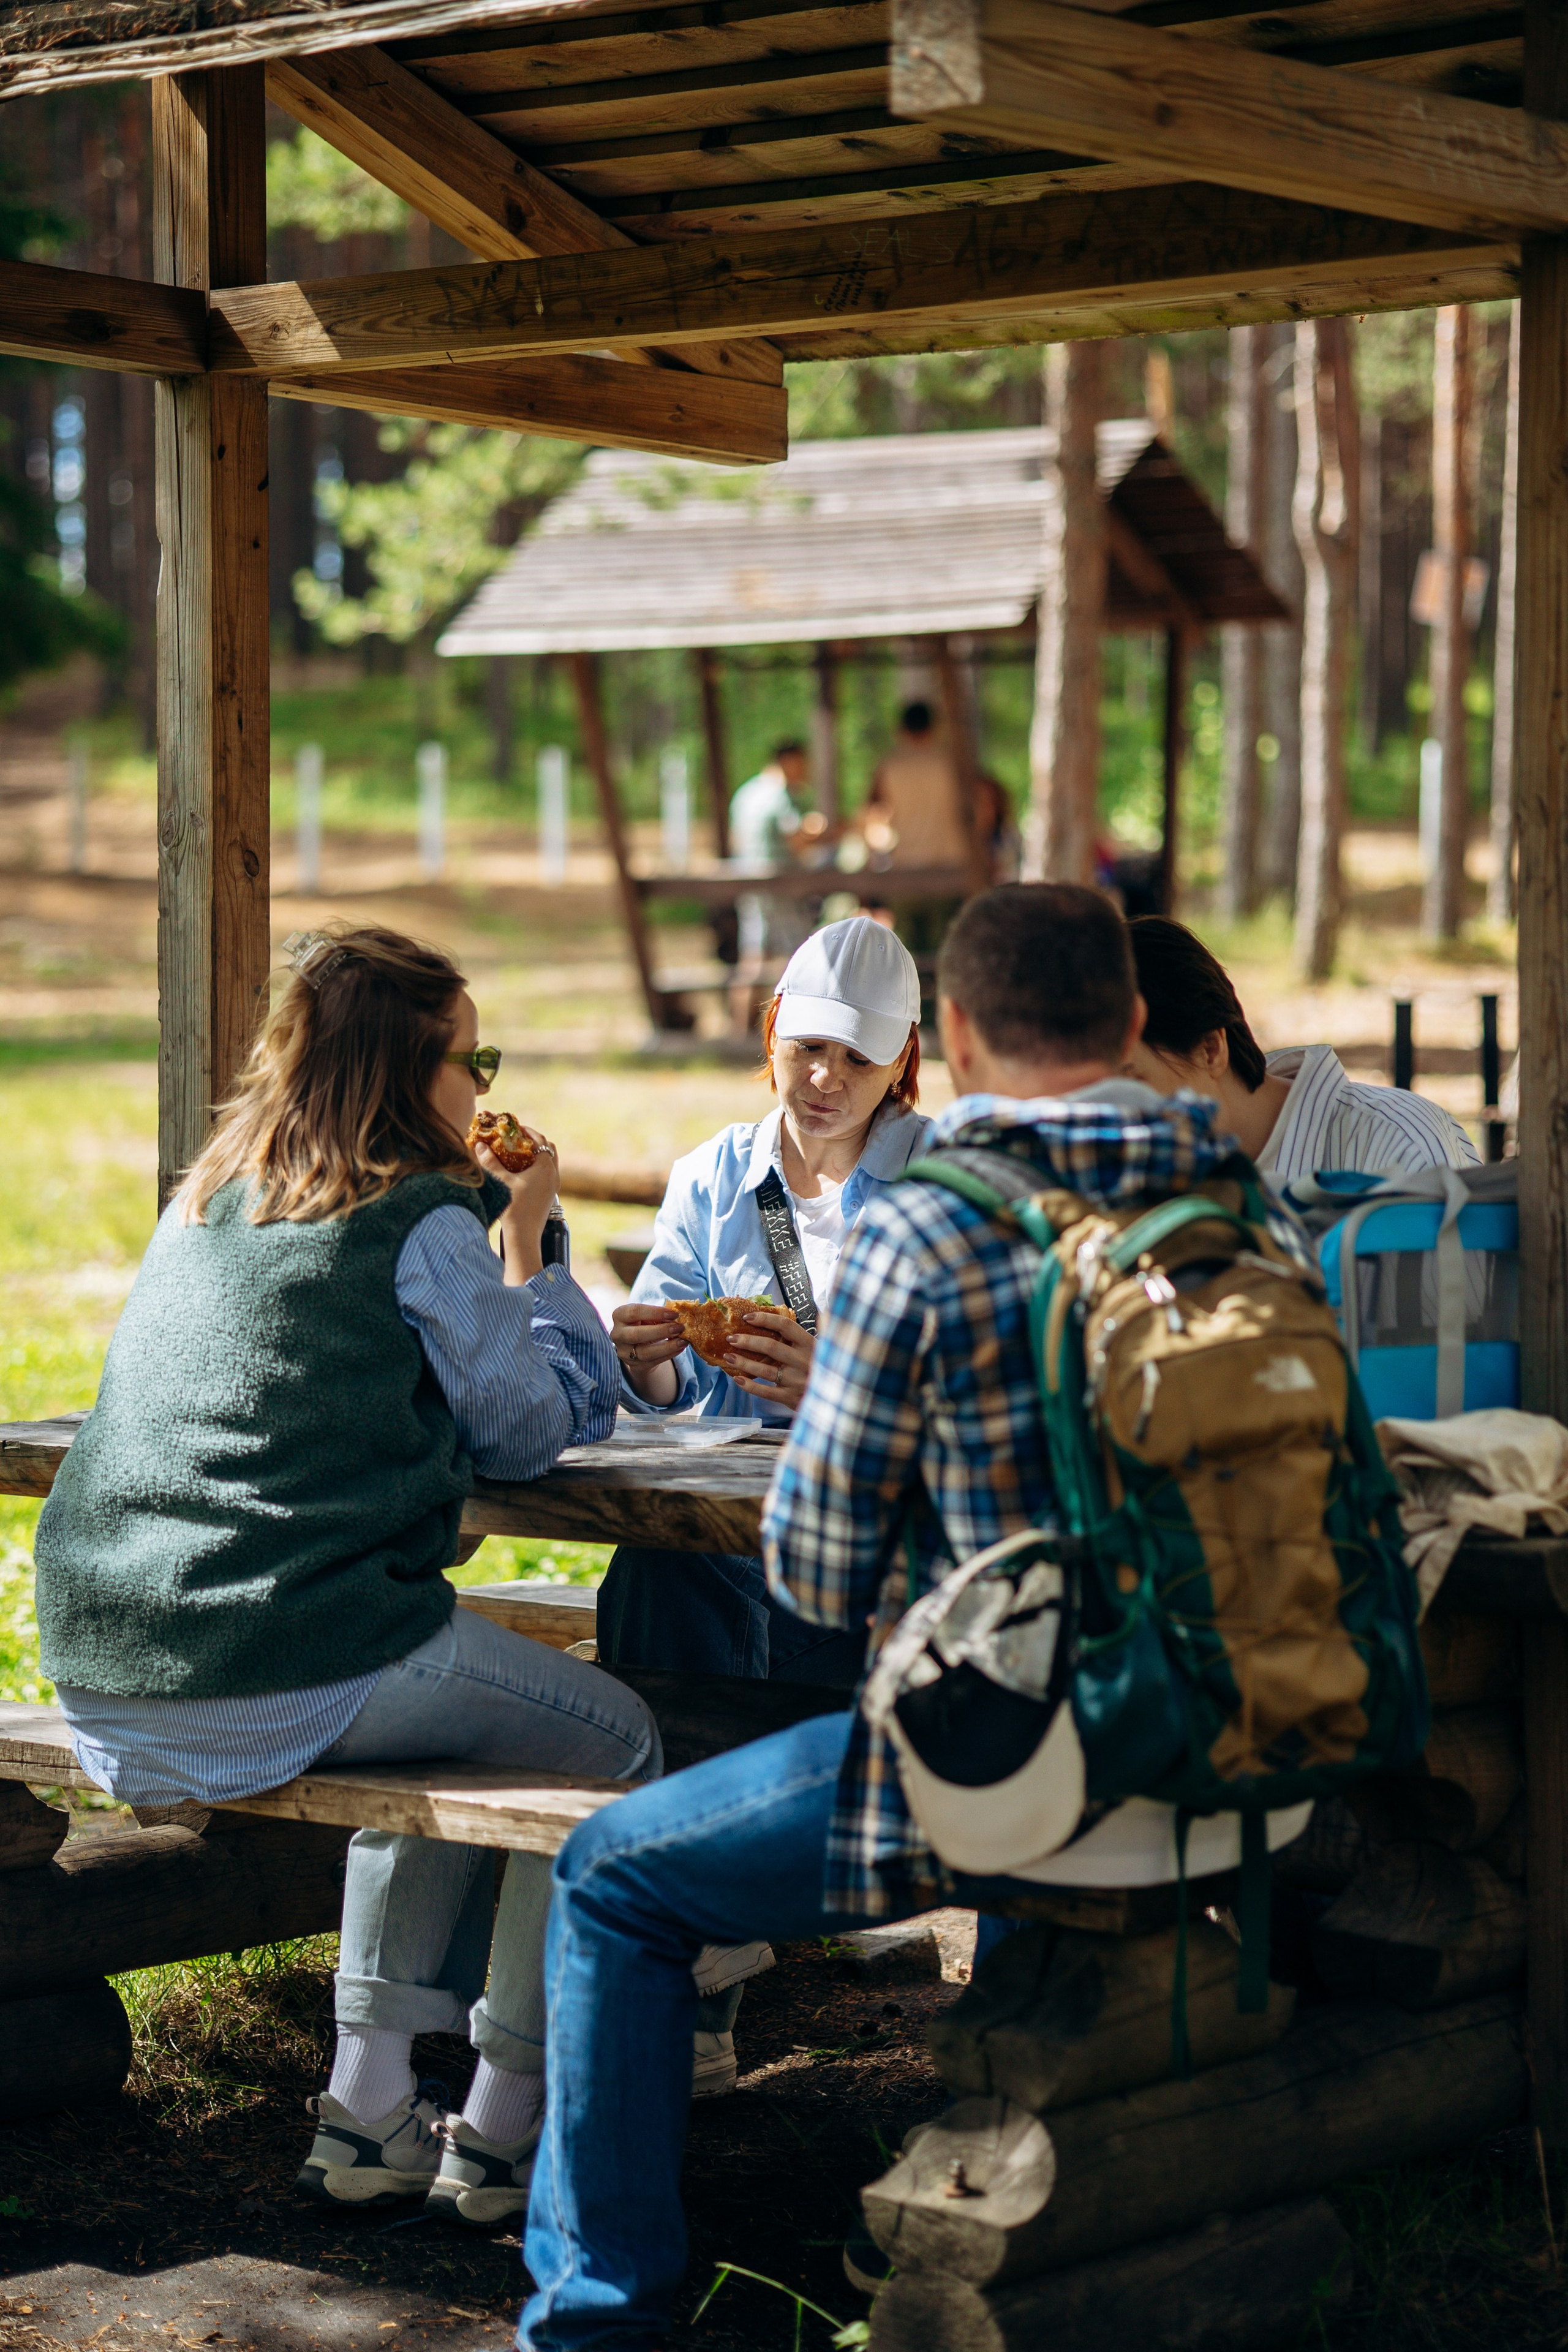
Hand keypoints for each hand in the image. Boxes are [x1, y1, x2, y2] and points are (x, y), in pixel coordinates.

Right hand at [474, 1125, 557, 1281]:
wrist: (524, 1235)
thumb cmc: (514, 1207)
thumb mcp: (501, 1181)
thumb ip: (490, 1162)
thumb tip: (479, 1145)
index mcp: (545, 1167)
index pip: (540, 1141)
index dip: (528, 1132)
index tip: (515, 1127)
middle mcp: (553, 1174)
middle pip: (549, 1149)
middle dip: (534, 1141)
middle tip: (518, 1139)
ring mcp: (553, 1186)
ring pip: (549, 1162)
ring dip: (537, 1155)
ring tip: (518, 1154)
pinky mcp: (549, 1195)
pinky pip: (547, 1174)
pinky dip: (537, 1167)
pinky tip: (521, 1172)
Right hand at [611, 1301, 684, 1404]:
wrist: (638, 1344)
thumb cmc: (645, 1323)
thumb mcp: (649, 1316)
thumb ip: (660, 1315)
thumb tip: (679, 1318)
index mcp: (620, 1315)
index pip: (634, 1312)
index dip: (655, 1312)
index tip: (674, 1314)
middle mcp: (617, 1334)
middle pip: (637, 1334)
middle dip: (660, 1331)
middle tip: (680, 1328)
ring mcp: (624, 1352)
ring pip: (645, 1352)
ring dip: (667, 1347)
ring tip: (683, 1341)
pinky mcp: (634, 1365)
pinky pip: (653, 1362)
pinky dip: (668, 1355)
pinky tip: (680, 1348)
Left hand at [723, 1309, 815, 1410]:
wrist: (835, 1398)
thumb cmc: (821, 1368)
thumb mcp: (824, 1348)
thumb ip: (817, 1330)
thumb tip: (816, 1312)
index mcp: (809, 1344)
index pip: (786, 1326)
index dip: (765, 1319)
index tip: (747, 1317)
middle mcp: (803, 1361)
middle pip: (771, 1347)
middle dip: (747, 1341)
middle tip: (730, 1338)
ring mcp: (796, 1380)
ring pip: (765, 1370)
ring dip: (743, 1362)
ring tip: (727, 1356)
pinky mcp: (790, 1397)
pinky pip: (765, 1391)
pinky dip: (750, 1385)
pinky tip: (737, 1379)